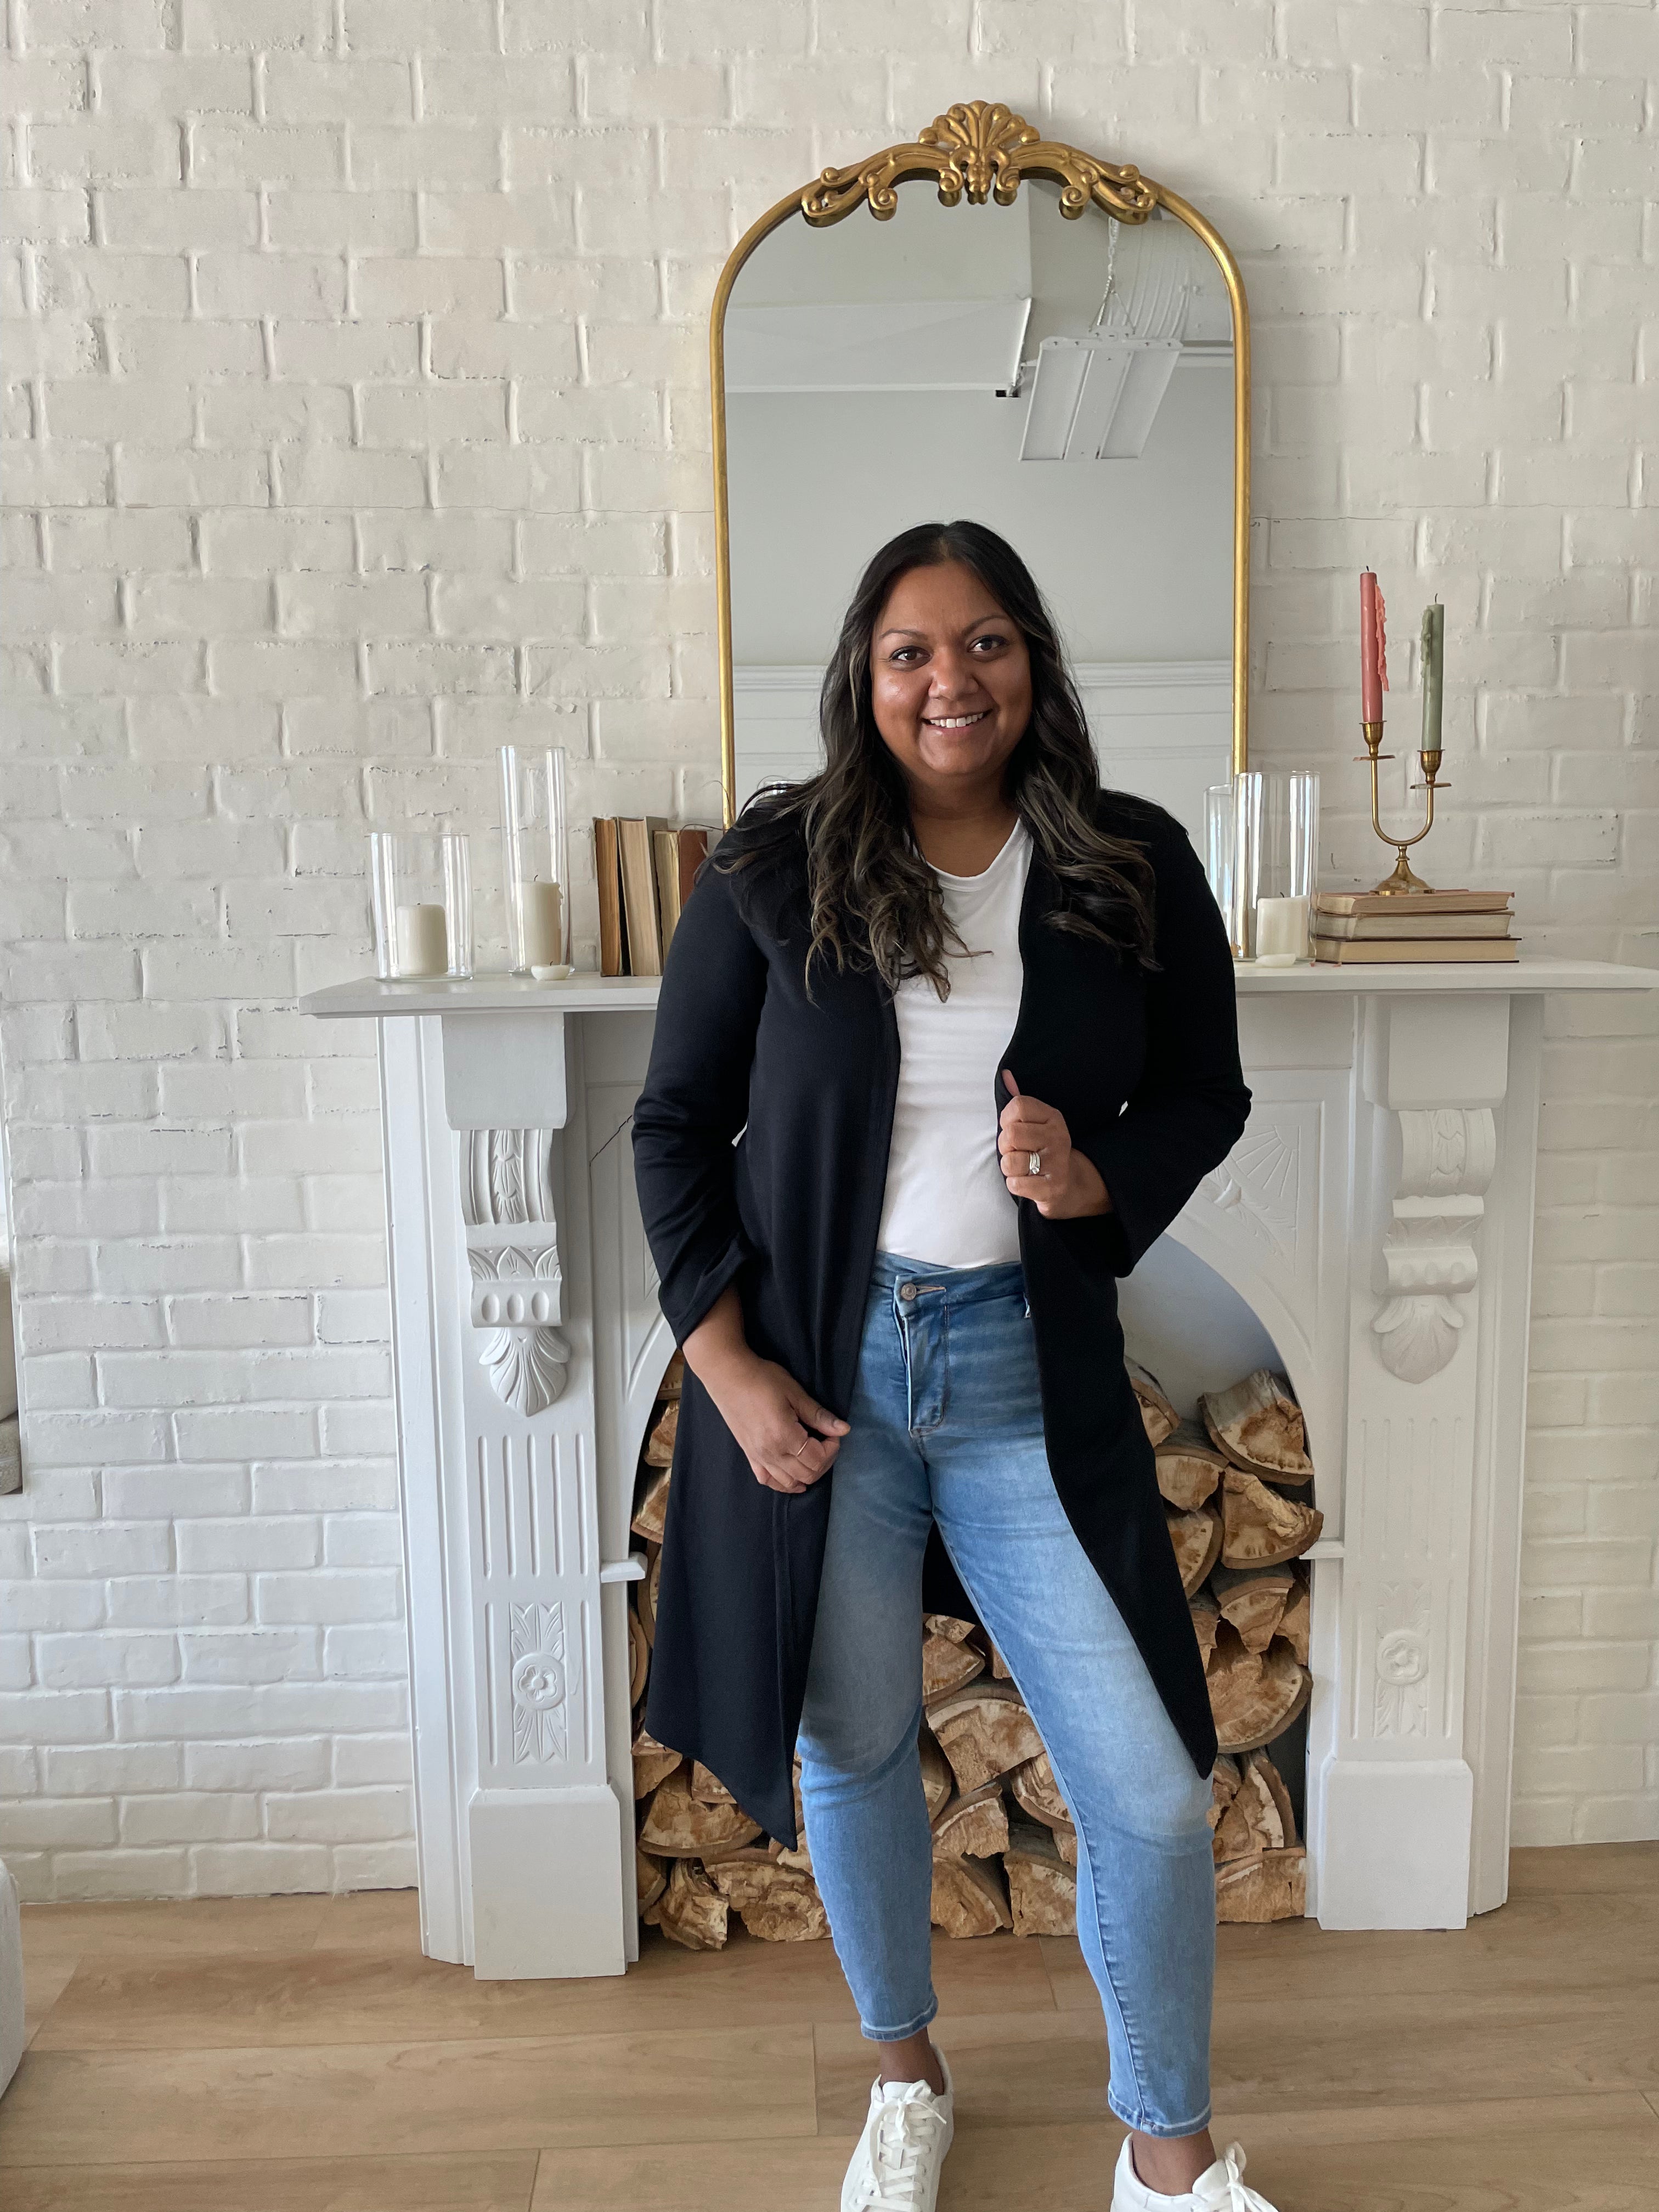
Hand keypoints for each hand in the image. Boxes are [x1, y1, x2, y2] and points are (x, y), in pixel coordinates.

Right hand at [683, 1287, 848, 1493]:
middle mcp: (771, 1453)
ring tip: (812, 1453)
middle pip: (807, 1474)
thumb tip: (844, 1429)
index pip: (818, 1459)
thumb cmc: (762, 1379)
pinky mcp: (749, 1456)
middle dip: (824, 1460)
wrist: (728, 1376)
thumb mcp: (795, 1393)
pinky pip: (768, 1481)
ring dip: (807, 1473)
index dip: (832, 1448)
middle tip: (825, 1440)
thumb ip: (819, 1415)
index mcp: (784, 1437)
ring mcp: (758, 1457)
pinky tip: (793, 1475)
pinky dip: (784, 1483)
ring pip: (789, 1483)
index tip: (832, 1431)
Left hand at [998, 1070, 1111, 1220]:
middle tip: (1017, 1152)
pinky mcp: (1052, 1188)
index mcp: (1053, 1117)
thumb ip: (1018, 1101)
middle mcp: (1058, 1137)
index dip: (1006, 1119)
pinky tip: (1028, 1182)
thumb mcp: (1034, 1123)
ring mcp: (1057, 1163)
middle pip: (1010, 1135)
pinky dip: (1015, 1184)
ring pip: (1009, 1162)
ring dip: (1009, 1168)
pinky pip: (1015, 1184)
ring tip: (1022, 1167)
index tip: (1013, 1127)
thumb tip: (1005, 1074)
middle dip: (1005, 1147)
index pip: (1017, 1105)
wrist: (1068, 1185)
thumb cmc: (1041, 1151)